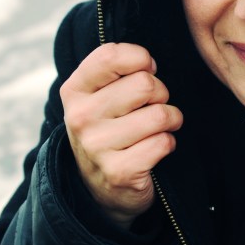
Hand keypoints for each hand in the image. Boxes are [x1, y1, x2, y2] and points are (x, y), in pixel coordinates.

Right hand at [60, 43, 182, 229]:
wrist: (99, 188)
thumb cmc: (109, 129)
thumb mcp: (100, 95)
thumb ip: (116, 69)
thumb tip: (149, 60)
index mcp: (74, 91)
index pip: (111, 56)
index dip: (141, 59)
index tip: (146, 71)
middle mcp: (80, 117)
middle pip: (145, 84)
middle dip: (160, 94)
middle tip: (152, 107)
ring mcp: (97, 146)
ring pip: (160, 114)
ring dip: (169, 120)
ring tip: (157, 128)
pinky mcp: (119, 172)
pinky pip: (164, 142)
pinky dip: (168, 144)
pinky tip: (154, 150)